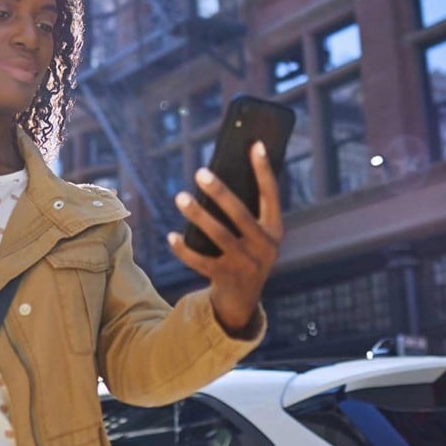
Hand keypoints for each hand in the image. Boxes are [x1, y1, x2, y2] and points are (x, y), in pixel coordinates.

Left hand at [166, 142, 283, 332]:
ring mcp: (245, 265)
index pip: (271, 195)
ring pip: (218, 236)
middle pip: (240, 215)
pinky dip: (184, 249)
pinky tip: (170, 236)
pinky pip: (200, 261)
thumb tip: (218, 176)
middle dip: (220, 192)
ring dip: (197, 215)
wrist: (242, 300)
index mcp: (274, 230)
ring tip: (180, 197)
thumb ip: (245, 211)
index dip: (263, 170)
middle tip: (200, 172)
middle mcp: (264, 247)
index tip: (254, 144)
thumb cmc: (244, 254)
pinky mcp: (225, 279)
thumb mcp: (254, 235)